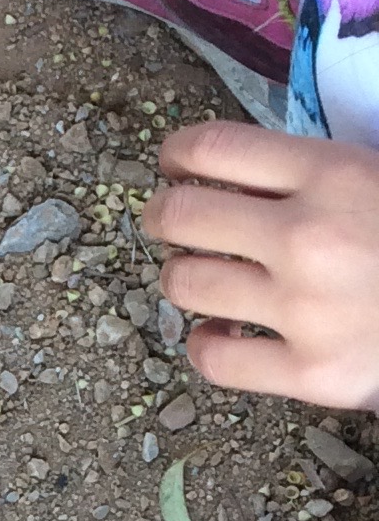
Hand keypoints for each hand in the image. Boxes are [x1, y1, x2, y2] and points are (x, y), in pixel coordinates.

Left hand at [143, 124, 378, 408]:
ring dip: (182, 276)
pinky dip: (206, 343)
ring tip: (204, 276)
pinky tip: (221, 332)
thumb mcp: (378, 177)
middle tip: (172, 223)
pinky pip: (214, 358)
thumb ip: (318, 170)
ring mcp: (303, 310)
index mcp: (333, 174)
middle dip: (164, 216)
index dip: (177, 154)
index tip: (173, 165)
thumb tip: (238, 170)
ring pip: (184, 284)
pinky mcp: (310, 373)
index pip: (212, 147)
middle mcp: (306, 237)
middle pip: (180, 214)